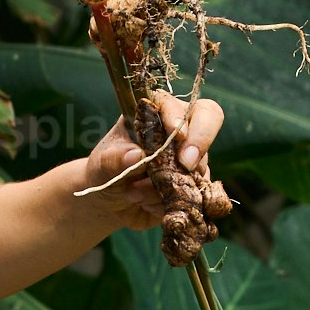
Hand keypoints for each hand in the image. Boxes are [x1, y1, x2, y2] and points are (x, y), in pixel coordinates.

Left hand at [72, 87, 226, 235]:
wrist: (109, 202)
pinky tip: (147, 206)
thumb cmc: (105, 172)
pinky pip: (195, 194)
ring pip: (199, 166)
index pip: (179, 104)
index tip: (176, 134)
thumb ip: (114, 159)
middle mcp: (179, 131)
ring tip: (136, 193)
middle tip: (186, 164)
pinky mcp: (193, 185)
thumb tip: (136, 155)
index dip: (181, 117)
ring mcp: (190, 158)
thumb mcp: (101, 164)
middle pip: (208, 121)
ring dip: (169, 185)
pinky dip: (170, 203)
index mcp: (155, 114)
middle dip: (199, 142)